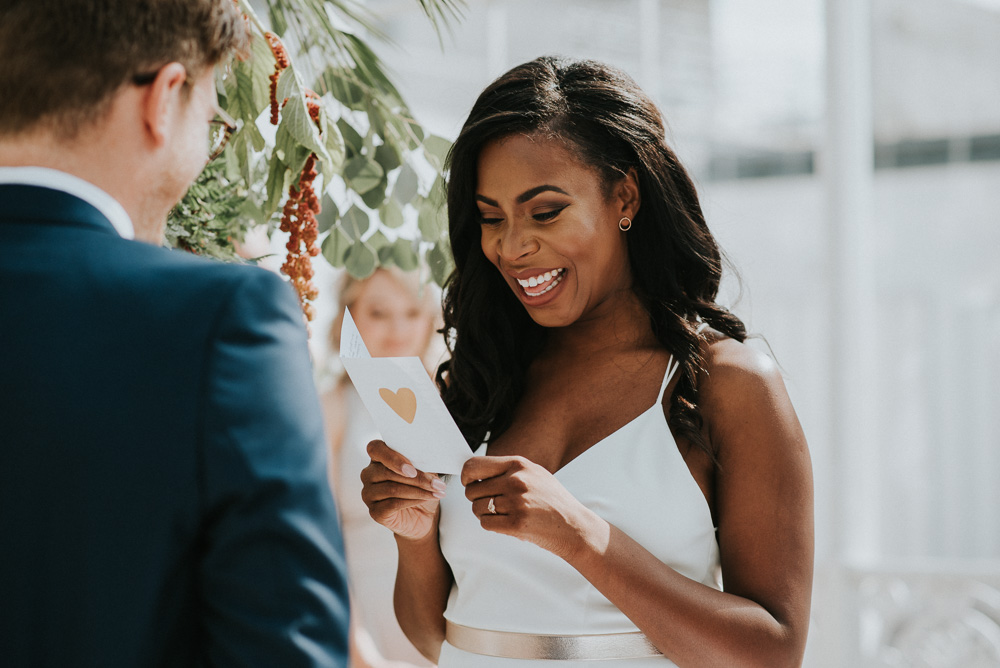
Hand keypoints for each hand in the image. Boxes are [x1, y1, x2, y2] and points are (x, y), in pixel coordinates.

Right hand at [360, 440, 446, 540]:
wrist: (423, 514)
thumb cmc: (421, 487)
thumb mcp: (423, 471)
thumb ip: (419, 463)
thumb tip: (427, 461)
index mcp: (378, 458)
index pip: (375, 448)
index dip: (392, 458)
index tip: (412, 469)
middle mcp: (369, 474)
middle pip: (387, 472)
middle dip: (416, 478)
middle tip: (437, 483)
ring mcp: (369, 494)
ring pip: (392, 489)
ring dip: (418, 490)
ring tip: (436, 491)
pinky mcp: (374, 512)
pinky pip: (393, 504)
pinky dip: (412, 501)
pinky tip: (425, 499)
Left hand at [461, 456, 605, 560]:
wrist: (574, 526)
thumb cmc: (553, 500)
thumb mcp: (534, 474)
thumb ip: (508, 470)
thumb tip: (474, 471)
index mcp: (519, 464)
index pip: (474, 465)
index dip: (466, 476)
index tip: (470, 483)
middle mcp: (516, 480)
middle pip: (472, 489)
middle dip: (476, 498)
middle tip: (490, 503)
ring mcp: (517, 502)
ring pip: (477, 508)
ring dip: (483, 513)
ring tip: (501, 514)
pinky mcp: (517, 523)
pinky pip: (485, 523)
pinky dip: (491, 525)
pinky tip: (505, 523)